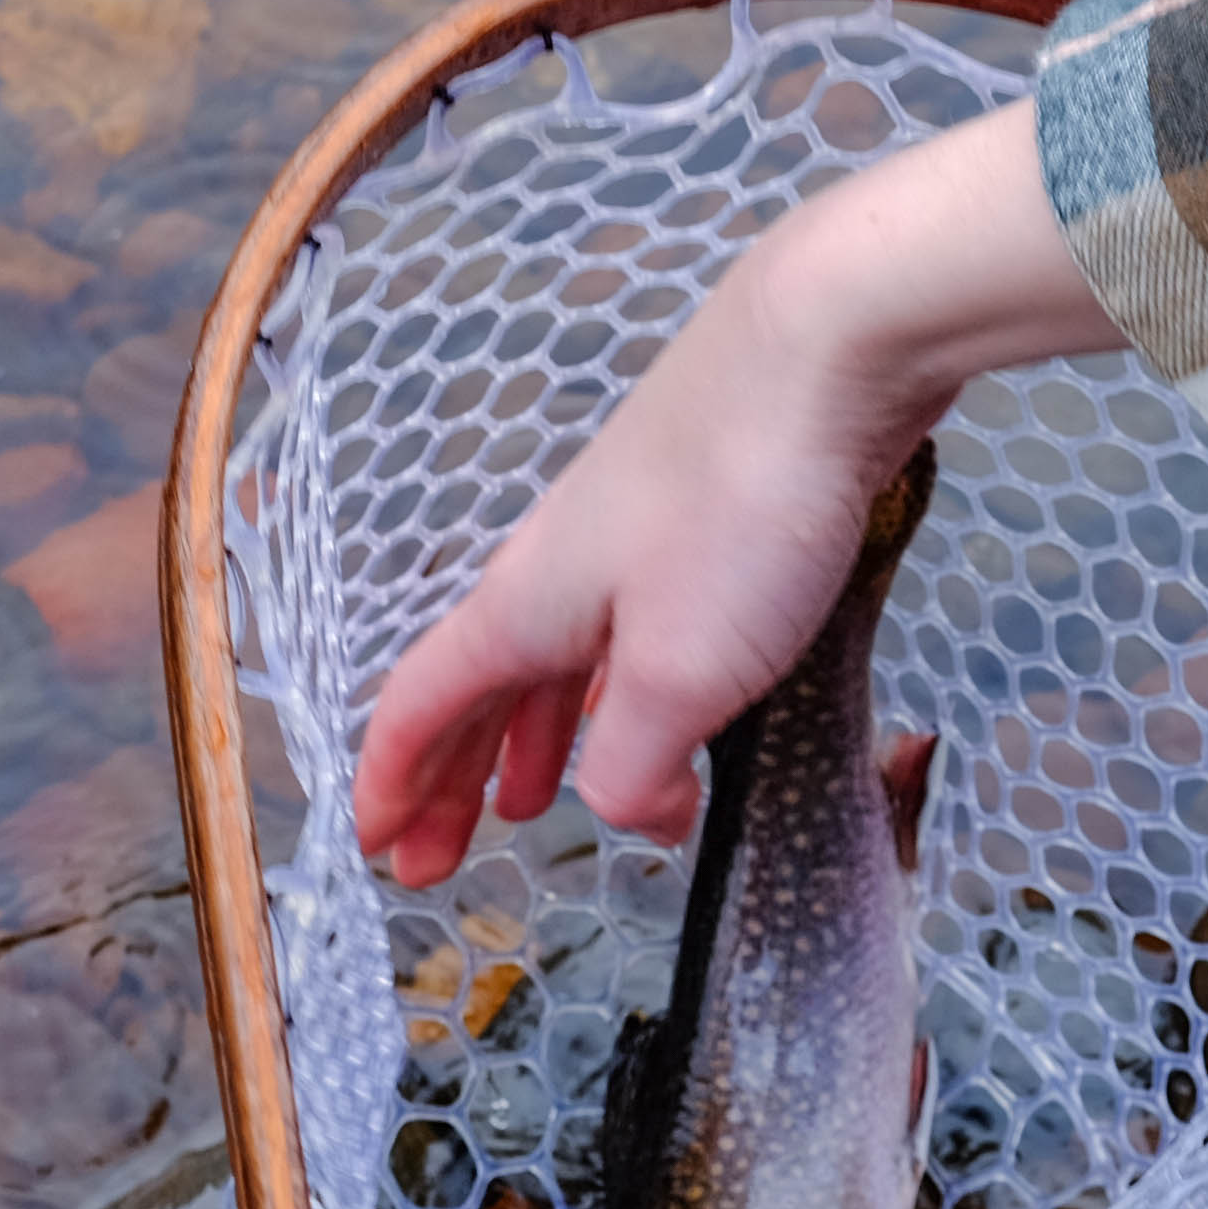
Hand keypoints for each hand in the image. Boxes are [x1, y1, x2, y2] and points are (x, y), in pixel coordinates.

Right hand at [351, 97, 1116, 884]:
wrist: (828, 348)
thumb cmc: (741, 503)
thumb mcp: (679, 674)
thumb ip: (633, 764)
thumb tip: (632, 813)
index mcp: (522, 606)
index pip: (419, 707)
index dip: (393, 783)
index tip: (379, 850)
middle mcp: (556, 568)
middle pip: (476, 689)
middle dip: (451, 780)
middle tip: (441, 859)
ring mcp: (626, 538)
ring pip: (552, 659)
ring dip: (530, 736)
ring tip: (529, 802)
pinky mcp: (701, 518)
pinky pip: (625, 631)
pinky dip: (608, 691)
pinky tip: (642, 712)